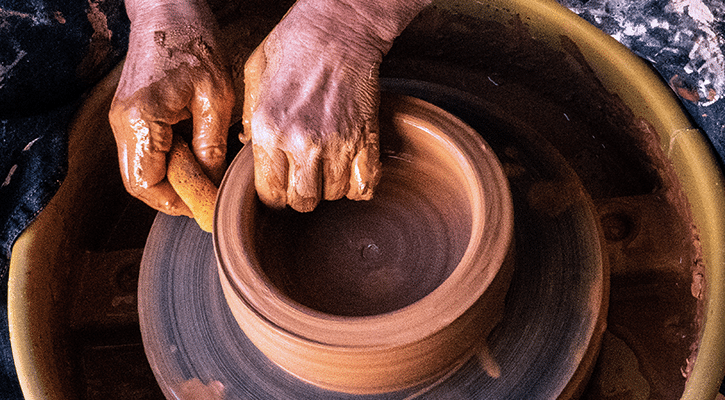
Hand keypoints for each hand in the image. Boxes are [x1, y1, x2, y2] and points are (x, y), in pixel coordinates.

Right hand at [110, 0, 232, 215]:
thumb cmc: (193, 42)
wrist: (167, 8)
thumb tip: (212, 182)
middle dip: (173, 195)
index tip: (204, 205)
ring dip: (171, 178)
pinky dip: (168, 161)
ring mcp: (123, 119)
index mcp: (141, 121)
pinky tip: (195, 151)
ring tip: (204, 171)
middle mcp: (123, 124)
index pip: (147, 185)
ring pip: (141, 169)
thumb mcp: (215, 97)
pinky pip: (146, 151)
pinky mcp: (131, 113)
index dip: (176, 203)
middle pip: (139, 183)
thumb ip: (211, 145)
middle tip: (206, 194)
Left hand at [242, 0, 429, 211]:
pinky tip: (350, 169)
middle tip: (303, 176)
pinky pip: (365, 186)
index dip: (274, 194)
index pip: (269, 194)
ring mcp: (338, 143)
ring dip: (329, 187)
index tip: (279, 184)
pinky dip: (358, 185)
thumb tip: (249, 149)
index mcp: (269, 129)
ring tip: (326, 165)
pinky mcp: (367, 139)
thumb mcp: (254, 76)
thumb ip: (250, 119)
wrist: (338, 28)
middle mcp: (302, 142)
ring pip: (333, 195)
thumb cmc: (294, 46)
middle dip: (301, 195)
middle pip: (303, 202)